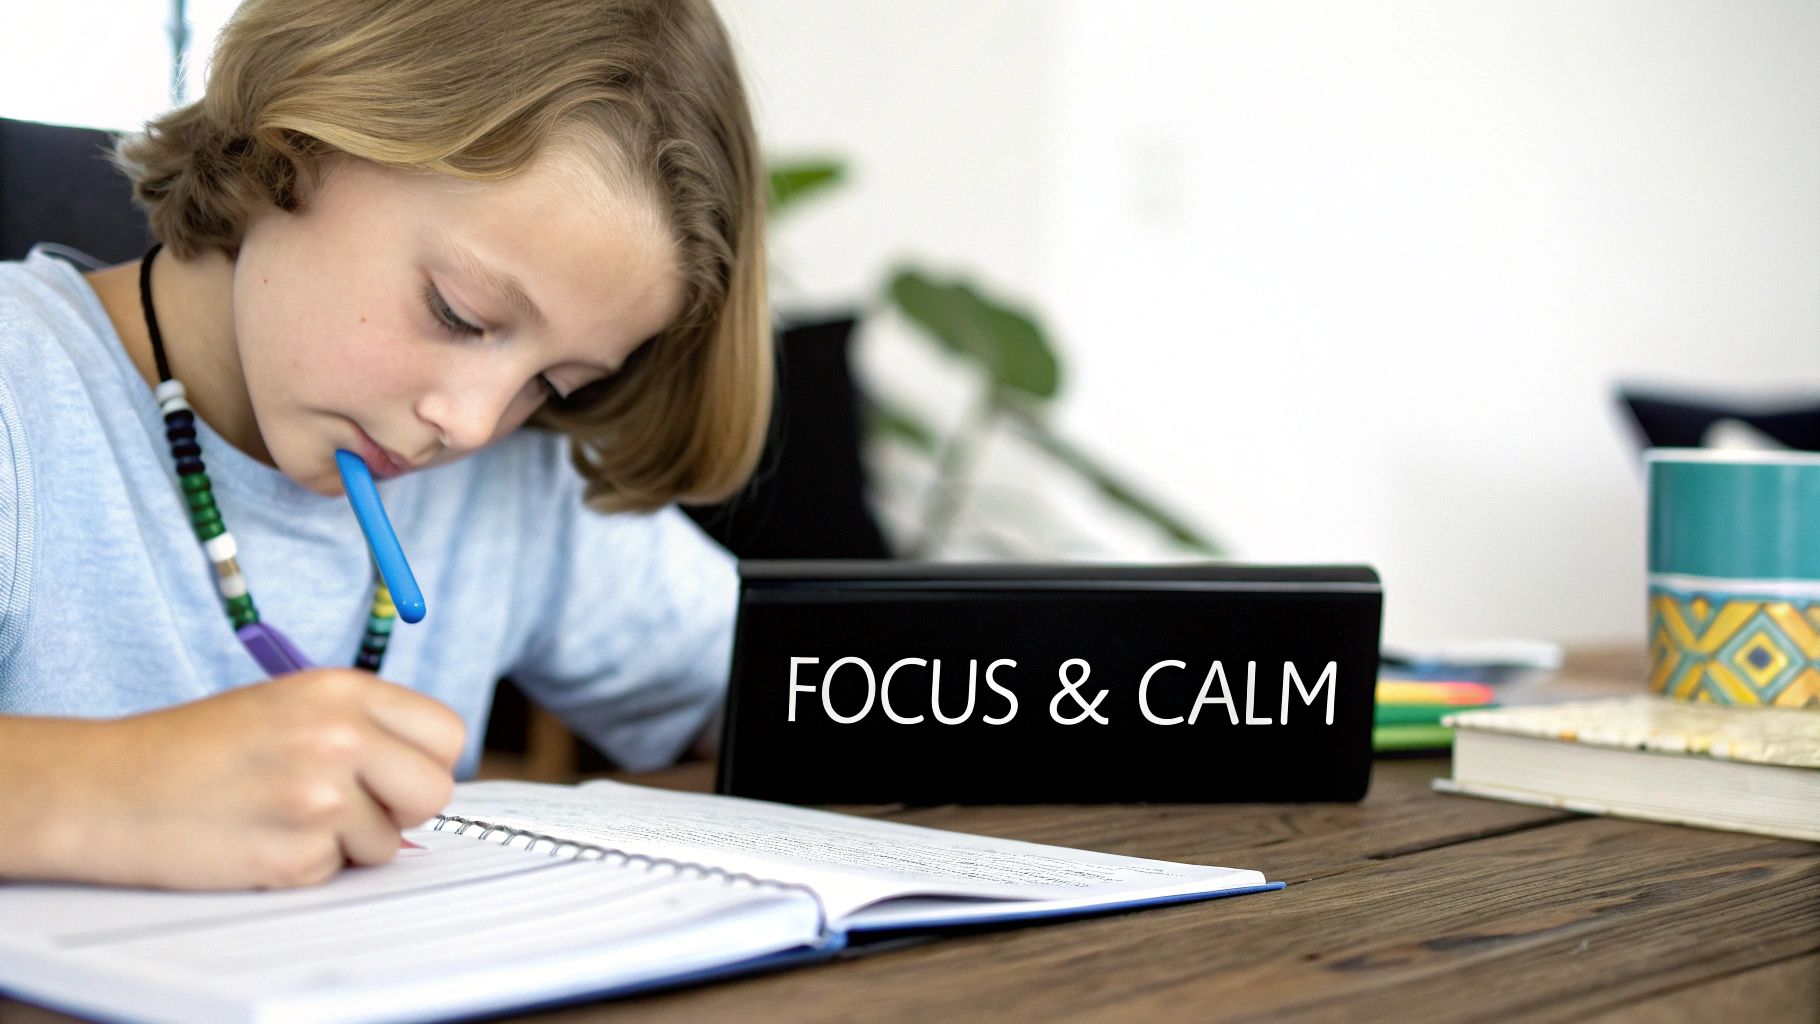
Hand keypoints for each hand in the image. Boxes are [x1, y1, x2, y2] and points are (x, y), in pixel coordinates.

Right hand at [11, 670, 464, 889]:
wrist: (108, 789)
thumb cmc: (192, 748)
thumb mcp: (288, 705)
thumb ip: (361, 727)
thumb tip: (423, 772)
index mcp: (342, 689)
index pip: (446, 731)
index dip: (426, 760)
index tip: (398, 772)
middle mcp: (340, 735)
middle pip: (436, 789)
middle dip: (405, 807)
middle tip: (354, 806)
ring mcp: (320, 796)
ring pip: (390, 841)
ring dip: (349, 842)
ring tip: (284, 815)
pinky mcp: (297, 853)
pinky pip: (339, 871)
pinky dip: (306, 866)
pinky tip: (260, 838)